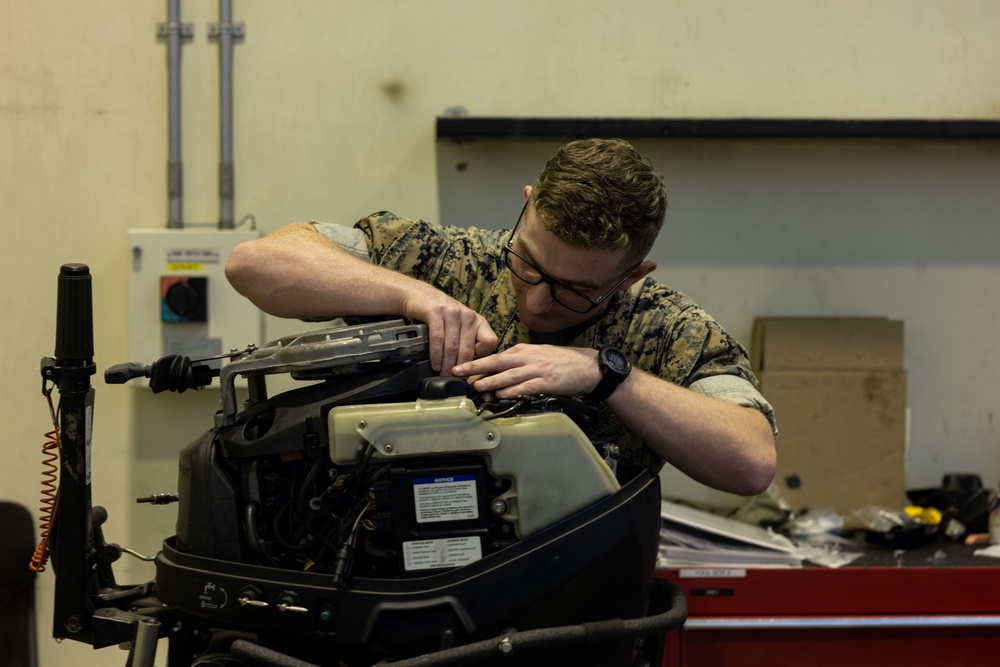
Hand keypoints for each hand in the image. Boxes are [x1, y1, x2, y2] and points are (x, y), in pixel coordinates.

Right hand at [401, 289, 497, 374]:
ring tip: (444, 376)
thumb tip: (470, 370)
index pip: (490, 342)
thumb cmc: (442, 316)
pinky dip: (436, 354)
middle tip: (455, 382)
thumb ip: (468, 342)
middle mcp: (468, 316)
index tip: (472, 369)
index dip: (483, 358)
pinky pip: (438, 338)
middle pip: (468, 349)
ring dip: (447, 365)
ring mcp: (452, 313)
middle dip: (461, 369)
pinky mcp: (436, 312)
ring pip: (452, 346)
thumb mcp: (461, 326)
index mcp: (478, 321)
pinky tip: (435, 364)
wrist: (421, 296)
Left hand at [452, 344, 600, 398]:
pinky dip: (513, 390)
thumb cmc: (563, 362)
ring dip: (491, 380)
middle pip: (497, 362)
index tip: (460, 368)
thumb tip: (497, 372)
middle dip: (475, 367)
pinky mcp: (548, 382)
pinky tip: (502, 394)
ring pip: (509, 374)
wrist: (589, 366)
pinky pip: (527, 386)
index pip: (495, 356)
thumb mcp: (537, 355)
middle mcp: (528, 358)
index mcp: (523, 351)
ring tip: (475, 385)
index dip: (476, 362)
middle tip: (457, 371)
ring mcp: (538, 370)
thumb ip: (518, 362)